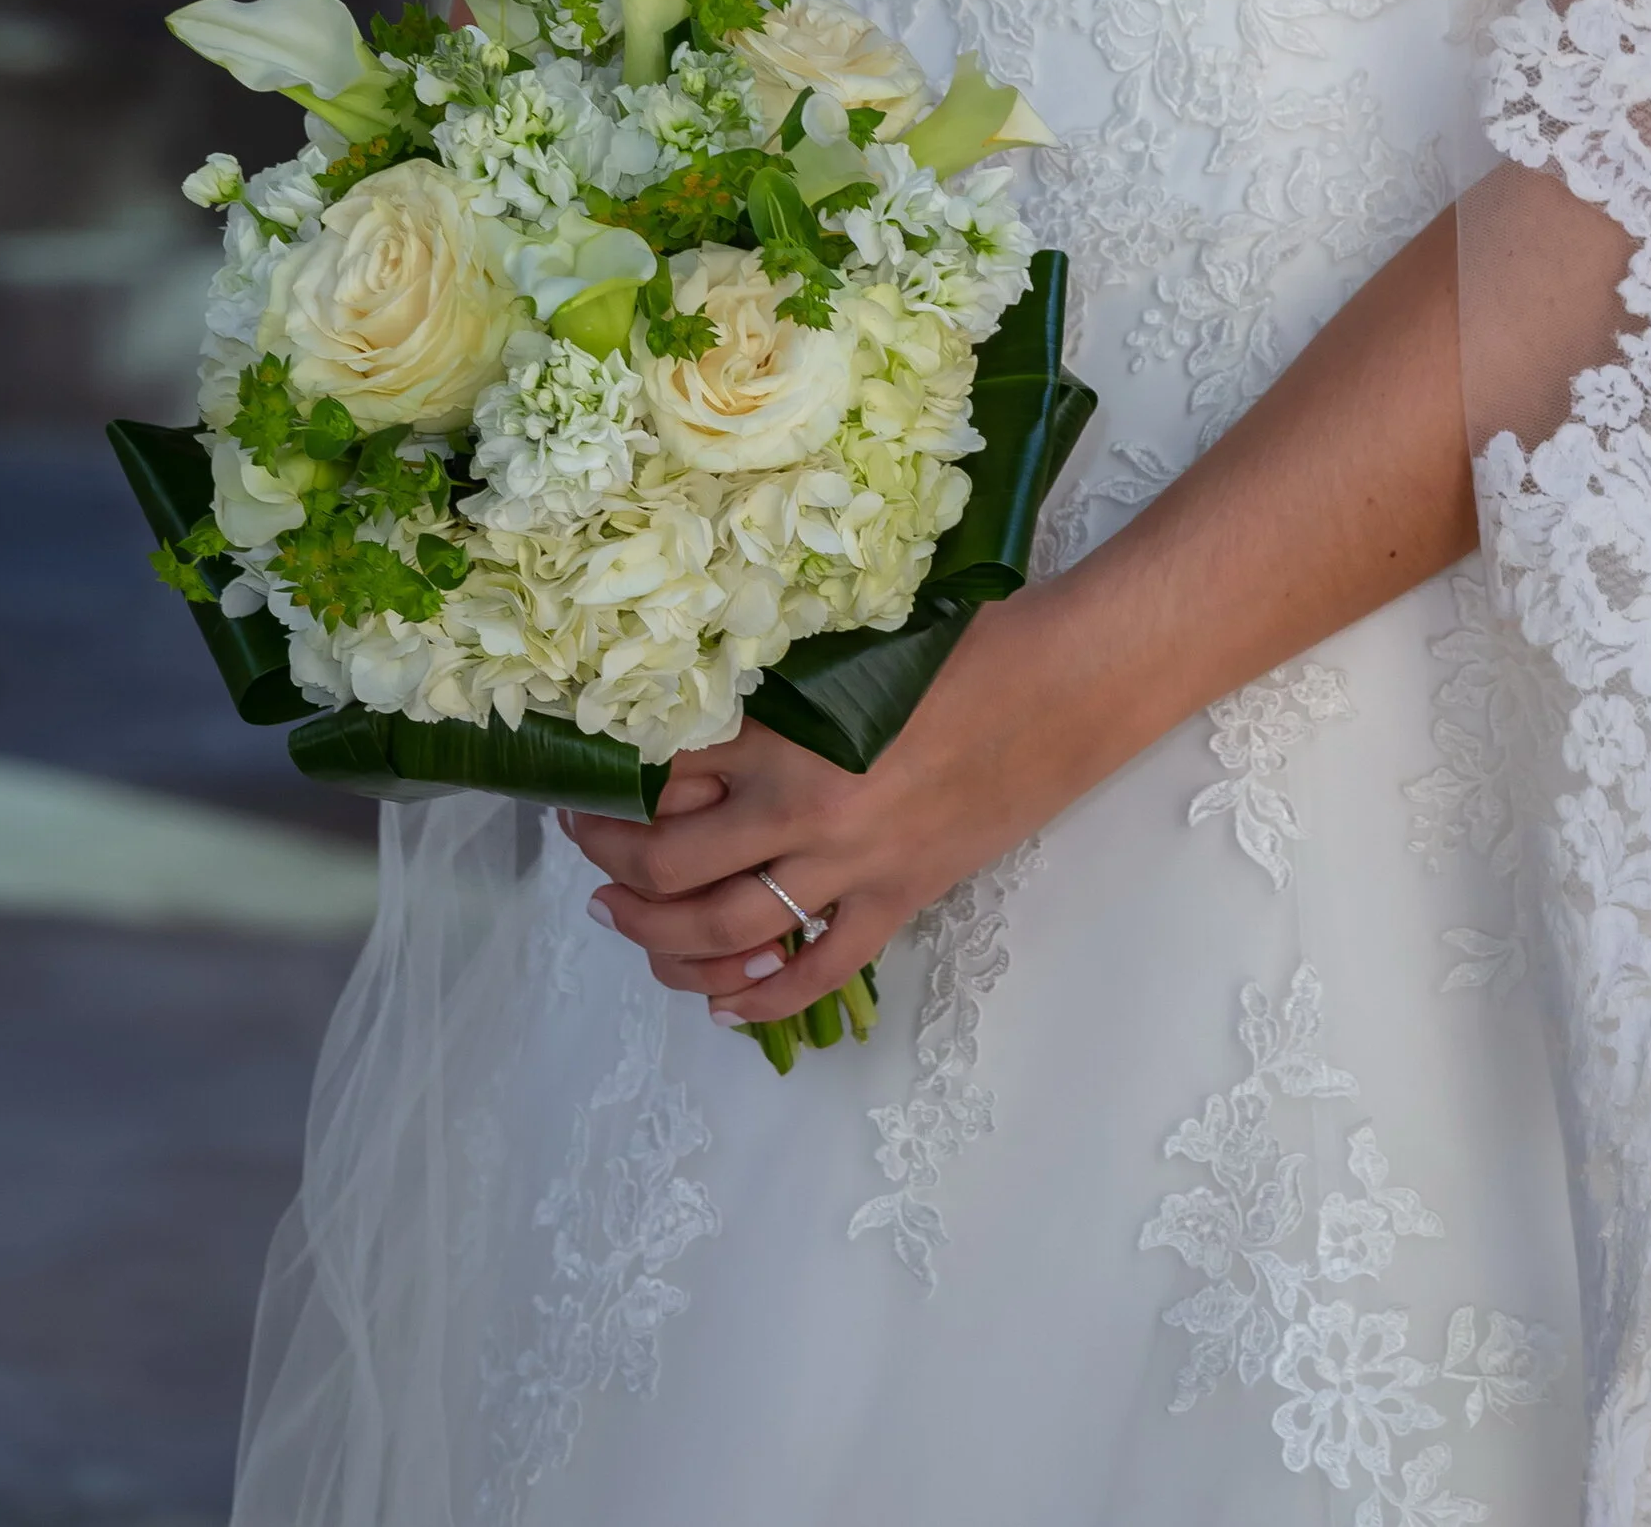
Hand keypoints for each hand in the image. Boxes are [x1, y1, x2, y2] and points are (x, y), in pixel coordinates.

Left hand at [559, 585, 1099, 1029]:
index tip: (588, 779)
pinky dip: (761, 1001)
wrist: (1063, 690)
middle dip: (612, 864)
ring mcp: (850, 869)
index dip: (613, 782)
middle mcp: (801, 810)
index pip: (665, 774)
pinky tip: (723, 1005)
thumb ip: (775, 689)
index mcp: (784, 733)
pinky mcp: (896, 904)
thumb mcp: (848, 648)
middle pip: (672, 866)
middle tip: (587, 852)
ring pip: (725, 933)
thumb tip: (702, 716)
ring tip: (626, 921)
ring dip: (660, 938)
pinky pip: (815, 974)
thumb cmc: (963, 645)